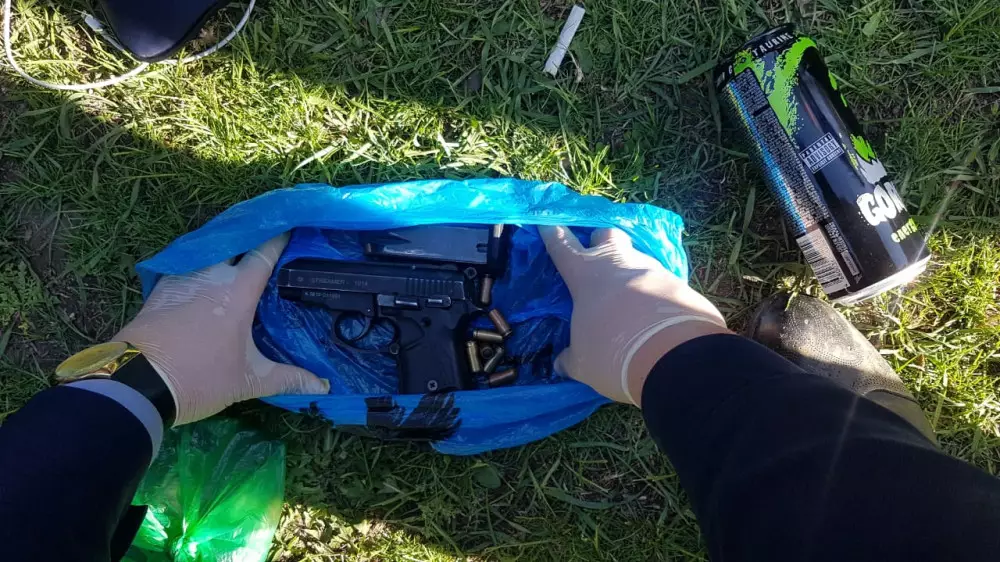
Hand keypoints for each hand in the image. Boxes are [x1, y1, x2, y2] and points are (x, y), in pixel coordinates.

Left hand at [115, 233, 328, 424]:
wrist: (136, 382)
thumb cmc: (199, 377)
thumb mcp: (248, 381)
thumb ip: (287, 378)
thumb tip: (323, 386)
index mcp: (238, 291)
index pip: (264, 254)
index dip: (279, 238)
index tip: (292, 227)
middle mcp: (210, 276)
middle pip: (234, 244)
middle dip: (250, 237)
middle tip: (267, 238)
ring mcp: (181, 279)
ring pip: (208, 253)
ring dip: (224, 251)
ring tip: (239, 253)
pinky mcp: (160, 290)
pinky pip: (187, 268)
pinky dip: (200, 266)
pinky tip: (206, 277)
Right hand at [540, 226, 728, 406]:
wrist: (672, 355)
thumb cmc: (612, 352)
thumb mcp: (583, 362)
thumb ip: (571, 358)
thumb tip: (561, 364)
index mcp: (586, 275)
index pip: (562, 246)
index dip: (552, 233)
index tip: (547, 221)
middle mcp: (618, 263)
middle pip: (606, 234)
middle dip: (600, 240)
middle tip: (599, 255)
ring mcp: (652, 269)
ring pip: (637, 257)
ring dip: (631, 271)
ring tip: (631, 296)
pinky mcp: (678, 284)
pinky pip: (660, 280)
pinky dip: (654, 292)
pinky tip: (655, 312)